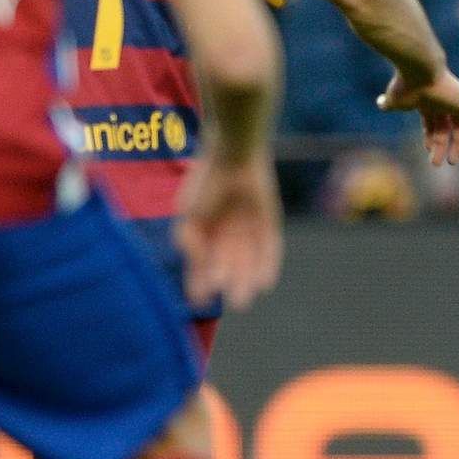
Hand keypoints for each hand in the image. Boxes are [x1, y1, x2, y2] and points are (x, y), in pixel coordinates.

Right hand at [175, 148, 282, 310]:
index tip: (199, 301)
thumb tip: (199, 270)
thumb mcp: (188, 217)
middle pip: (228, 265)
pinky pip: (270, 247)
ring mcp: (248, 228)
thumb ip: (188, 244)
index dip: (200, 283)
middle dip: (230, 284)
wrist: (234, 155)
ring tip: (245, 297)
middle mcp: (226, 233)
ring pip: (249, 260)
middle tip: (234, 303)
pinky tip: (266, 282)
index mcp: (204, 232)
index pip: (201, 265)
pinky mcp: (269, 221)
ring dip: (247, 279)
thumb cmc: (205, 185)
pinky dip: (268, 264)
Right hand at [378, 66, 458, 165]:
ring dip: (458, 145)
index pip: (432, 121)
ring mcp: (455, 101)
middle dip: (441, 145)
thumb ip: (388, 103)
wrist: (419, 71)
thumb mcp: (394, 99)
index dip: (430, 136)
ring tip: (451, 161)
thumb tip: (380, 103)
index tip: (427, 150)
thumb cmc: (405, 86)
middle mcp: (442, 100)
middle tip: (436, 164)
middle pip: (445, 126)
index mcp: (427, 99)